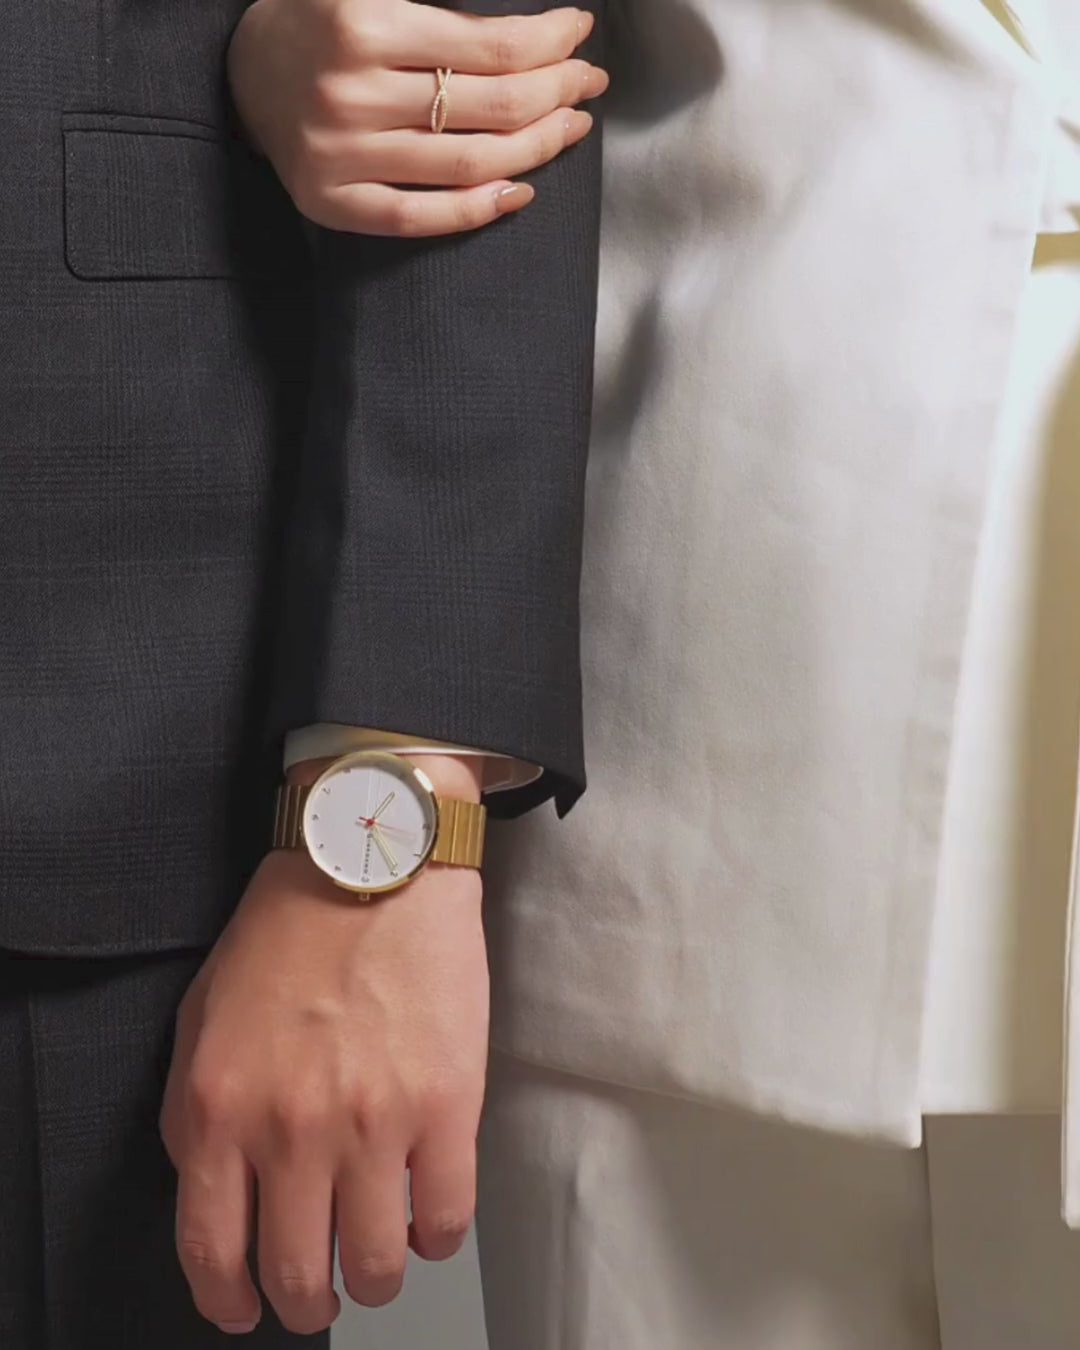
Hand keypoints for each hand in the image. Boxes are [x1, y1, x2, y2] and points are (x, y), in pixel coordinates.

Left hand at [159, 756, 488, 1335]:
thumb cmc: (289, 929)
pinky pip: (446, 1220)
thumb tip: (214, 1194)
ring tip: (378, 1261)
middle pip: (299, 1275)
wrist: (376, 862)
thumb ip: (193, 1113)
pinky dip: (435, 1239)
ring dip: (375, 1279)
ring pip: (376, 1264)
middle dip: (306, 1304)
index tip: (245, 1309)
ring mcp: (376, 1124)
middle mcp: (293, 1131)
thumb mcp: (201, 1015)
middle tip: (317, 1296)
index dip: (229, 1303)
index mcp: (222, 1109)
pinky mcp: (447, 1106)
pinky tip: (427, 1219)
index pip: (212, 1254)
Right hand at [227, 0, 607, 236]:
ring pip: (469, 164)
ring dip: (536, 149)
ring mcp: (339, 155)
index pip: (492, 46)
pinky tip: (520, 191)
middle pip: (491, 107)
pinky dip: (478, 210)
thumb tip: (534, 30)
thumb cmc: (323, 22)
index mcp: (363, 22)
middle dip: (556, 92)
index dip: (550, 42)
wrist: (244, 70)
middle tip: (586, 84)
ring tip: (568, 128)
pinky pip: (420, 218)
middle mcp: (350, 92)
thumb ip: (444, 2)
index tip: (579, 34)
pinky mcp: (330, 203)